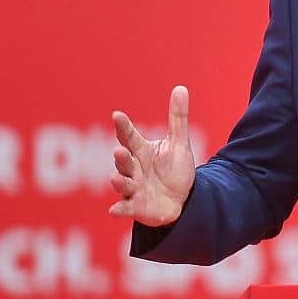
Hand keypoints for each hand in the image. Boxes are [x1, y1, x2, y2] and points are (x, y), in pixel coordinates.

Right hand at [108, 85, 195, 226]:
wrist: (182, 199)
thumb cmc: (175, 169)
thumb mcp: (179, 143)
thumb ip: (177, 117)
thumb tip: (180, 88)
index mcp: (141, 151)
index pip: (129, 137)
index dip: (123, 126)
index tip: (117, 115)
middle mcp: (133, 169)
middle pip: (124, 162)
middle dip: (121, 158)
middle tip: (119, 151)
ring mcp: (133, 188)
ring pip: (123, 184)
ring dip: (119, 182)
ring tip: (116, 178)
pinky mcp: (136, 207)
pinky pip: (125, 208)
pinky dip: (120, 209)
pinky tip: (114, 210)